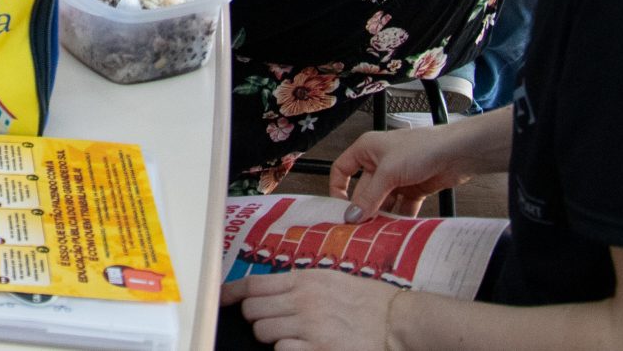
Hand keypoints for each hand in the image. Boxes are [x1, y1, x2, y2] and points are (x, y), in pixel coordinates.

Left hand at [222, 269, 396, 350]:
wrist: (399, 323)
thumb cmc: (368, 302)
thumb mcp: (331, 280)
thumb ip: (299, 284)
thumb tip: (269, 292)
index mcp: (305, 279)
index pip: (254, 284)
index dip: (232, 293)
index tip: (222, 299)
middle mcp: (303, 300)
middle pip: (253, 309)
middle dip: (256, 318)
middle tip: (270, 322)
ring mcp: (310, 326)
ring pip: (263, 331)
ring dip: (270, 336)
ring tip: (289, 336)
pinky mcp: (318, 349)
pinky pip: (282, 350)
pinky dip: (285, 350)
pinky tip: (301, 347)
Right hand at [329, 120, 478, 218]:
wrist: (458, 153)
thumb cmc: (422, 148)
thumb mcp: (389, 172)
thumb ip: (369, 196)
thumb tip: (352, 215)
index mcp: (367, 150)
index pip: (342, 169)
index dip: (338, 188)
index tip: (339, 209)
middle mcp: (380, 163)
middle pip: (364, 191)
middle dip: (364, 209)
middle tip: (360, 230)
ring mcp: (397, 177)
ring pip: (383, 202)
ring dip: (382, 217)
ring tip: (378, 233)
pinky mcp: (414, 189)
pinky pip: (402, 207)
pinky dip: (400, 218)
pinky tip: (398, 230)